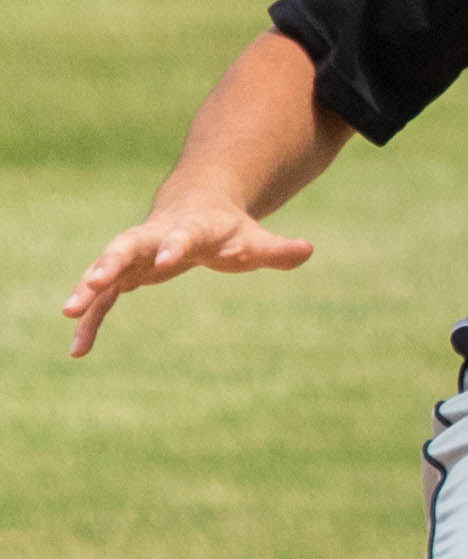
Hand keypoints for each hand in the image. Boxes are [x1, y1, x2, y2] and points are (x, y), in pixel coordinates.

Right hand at [59, 198, 315, 357]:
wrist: (194, 209)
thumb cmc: (227, 230)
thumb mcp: (254, 239)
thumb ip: (277, 248)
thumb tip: (307, 250)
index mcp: (189, 229)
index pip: (181, 236)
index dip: (175, 247)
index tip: (168, 261)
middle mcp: (153, 239)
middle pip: (126, 247)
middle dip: (109, 263)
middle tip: (92, 282)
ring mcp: (134, 257)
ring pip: (105, 272)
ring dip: (87, 292)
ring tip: (70, 313)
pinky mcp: (123, 276)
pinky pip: (102, 300)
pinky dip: (90, 321)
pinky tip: (78, 349)